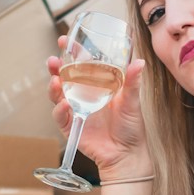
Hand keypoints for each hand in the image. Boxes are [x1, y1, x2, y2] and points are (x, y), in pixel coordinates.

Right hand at [47, 41, 148, 176]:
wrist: (126, 154)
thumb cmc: (130, 127)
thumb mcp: (132, 101)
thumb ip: (133, 82)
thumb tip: (140, 61)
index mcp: (96, 85)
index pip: (79, 65)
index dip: (70, 52)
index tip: (65, 40)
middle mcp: (83, 96)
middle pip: (63, 77)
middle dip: (55, 67)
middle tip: (53, 60)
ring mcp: (75, 111)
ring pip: (57, 95)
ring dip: (53, 87)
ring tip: (55, 80)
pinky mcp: (71, 127)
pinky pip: (61, 117)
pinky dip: (60, 110)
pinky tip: (64, 104)